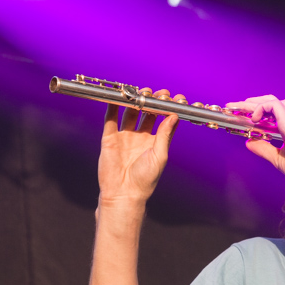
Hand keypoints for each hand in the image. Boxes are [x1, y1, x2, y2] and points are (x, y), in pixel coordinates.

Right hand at [98, 89, 181, 207]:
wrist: (123, 194)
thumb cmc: (145, 180)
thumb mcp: (159, 155)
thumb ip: (165, 134)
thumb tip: (174, 115)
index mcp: (154, 143)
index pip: (163, 120)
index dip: (168, 108)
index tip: (175, 98)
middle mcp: (140, 137)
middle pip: (147, 113)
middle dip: (152, 101)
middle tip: (157, 93)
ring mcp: (124, 137)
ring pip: (129, 113)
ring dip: (135, 101)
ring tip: (141, 91)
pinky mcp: (109, 138)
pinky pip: (110, 118)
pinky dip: (113, 106)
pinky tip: (118, 96)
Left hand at [226, 95, 284, 185]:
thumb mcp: (278, 159)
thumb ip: (264, 149)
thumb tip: (249, 142)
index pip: (270, 114)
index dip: (254, 113)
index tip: (239, 117)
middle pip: (268, 103)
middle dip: (248, 104)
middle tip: (232, 107)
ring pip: (269, 99)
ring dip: (251, 103)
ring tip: (238, 109)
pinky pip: (272, 104)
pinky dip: (260, 108)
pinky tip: (254, 119)